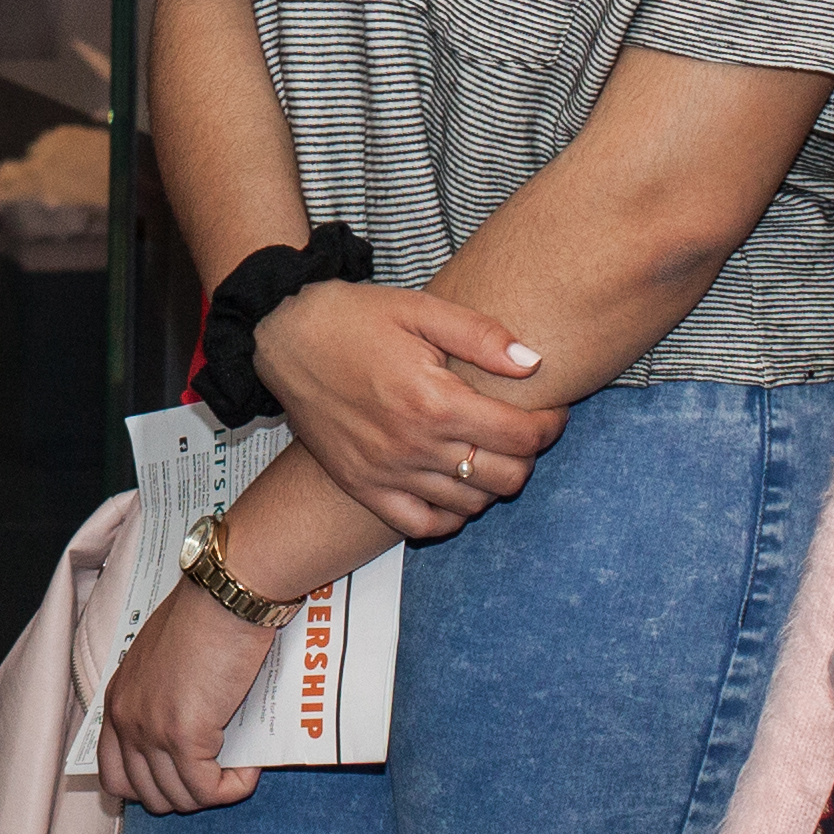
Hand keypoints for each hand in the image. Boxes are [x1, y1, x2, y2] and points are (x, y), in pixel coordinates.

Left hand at [95, 585, 272, 816]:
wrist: (225, 596)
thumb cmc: (206, 615)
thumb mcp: (165, 659)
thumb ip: (162, 697)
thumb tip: (189, 735)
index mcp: (118, 699)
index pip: (113, 774)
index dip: (148, 789)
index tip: (181, 783)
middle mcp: (126, 718)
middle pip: (146, 794)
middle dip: (186, 794)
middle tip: (218, 775)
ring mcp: (151, 730)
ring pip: (179, 798)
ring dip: (213, 792)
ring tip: (238, 769)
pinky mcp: (183, 736)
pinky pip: (208, 790)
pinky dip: (233, 788)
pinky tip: (251, 769)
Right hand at [255, 278, 545, 526]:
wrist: (281, 337)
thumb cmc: (352, 317)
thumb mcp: (419, 309)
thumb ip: (481, 336)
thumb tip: (535, 364)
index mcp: (433, 400)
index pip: (519, 435)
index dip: (549, 427)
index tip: (552, 413)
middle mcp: (413, 445)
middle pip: (504, 477)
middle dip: (528, 456)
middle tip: (523, 433)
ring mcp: (386, 473)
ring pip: (470, 503)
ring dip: (494, 482)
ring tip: (489, 452)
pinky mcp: (363, 487)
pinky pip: (423, 524)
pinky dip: (452, 515)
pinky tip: (458, 489)